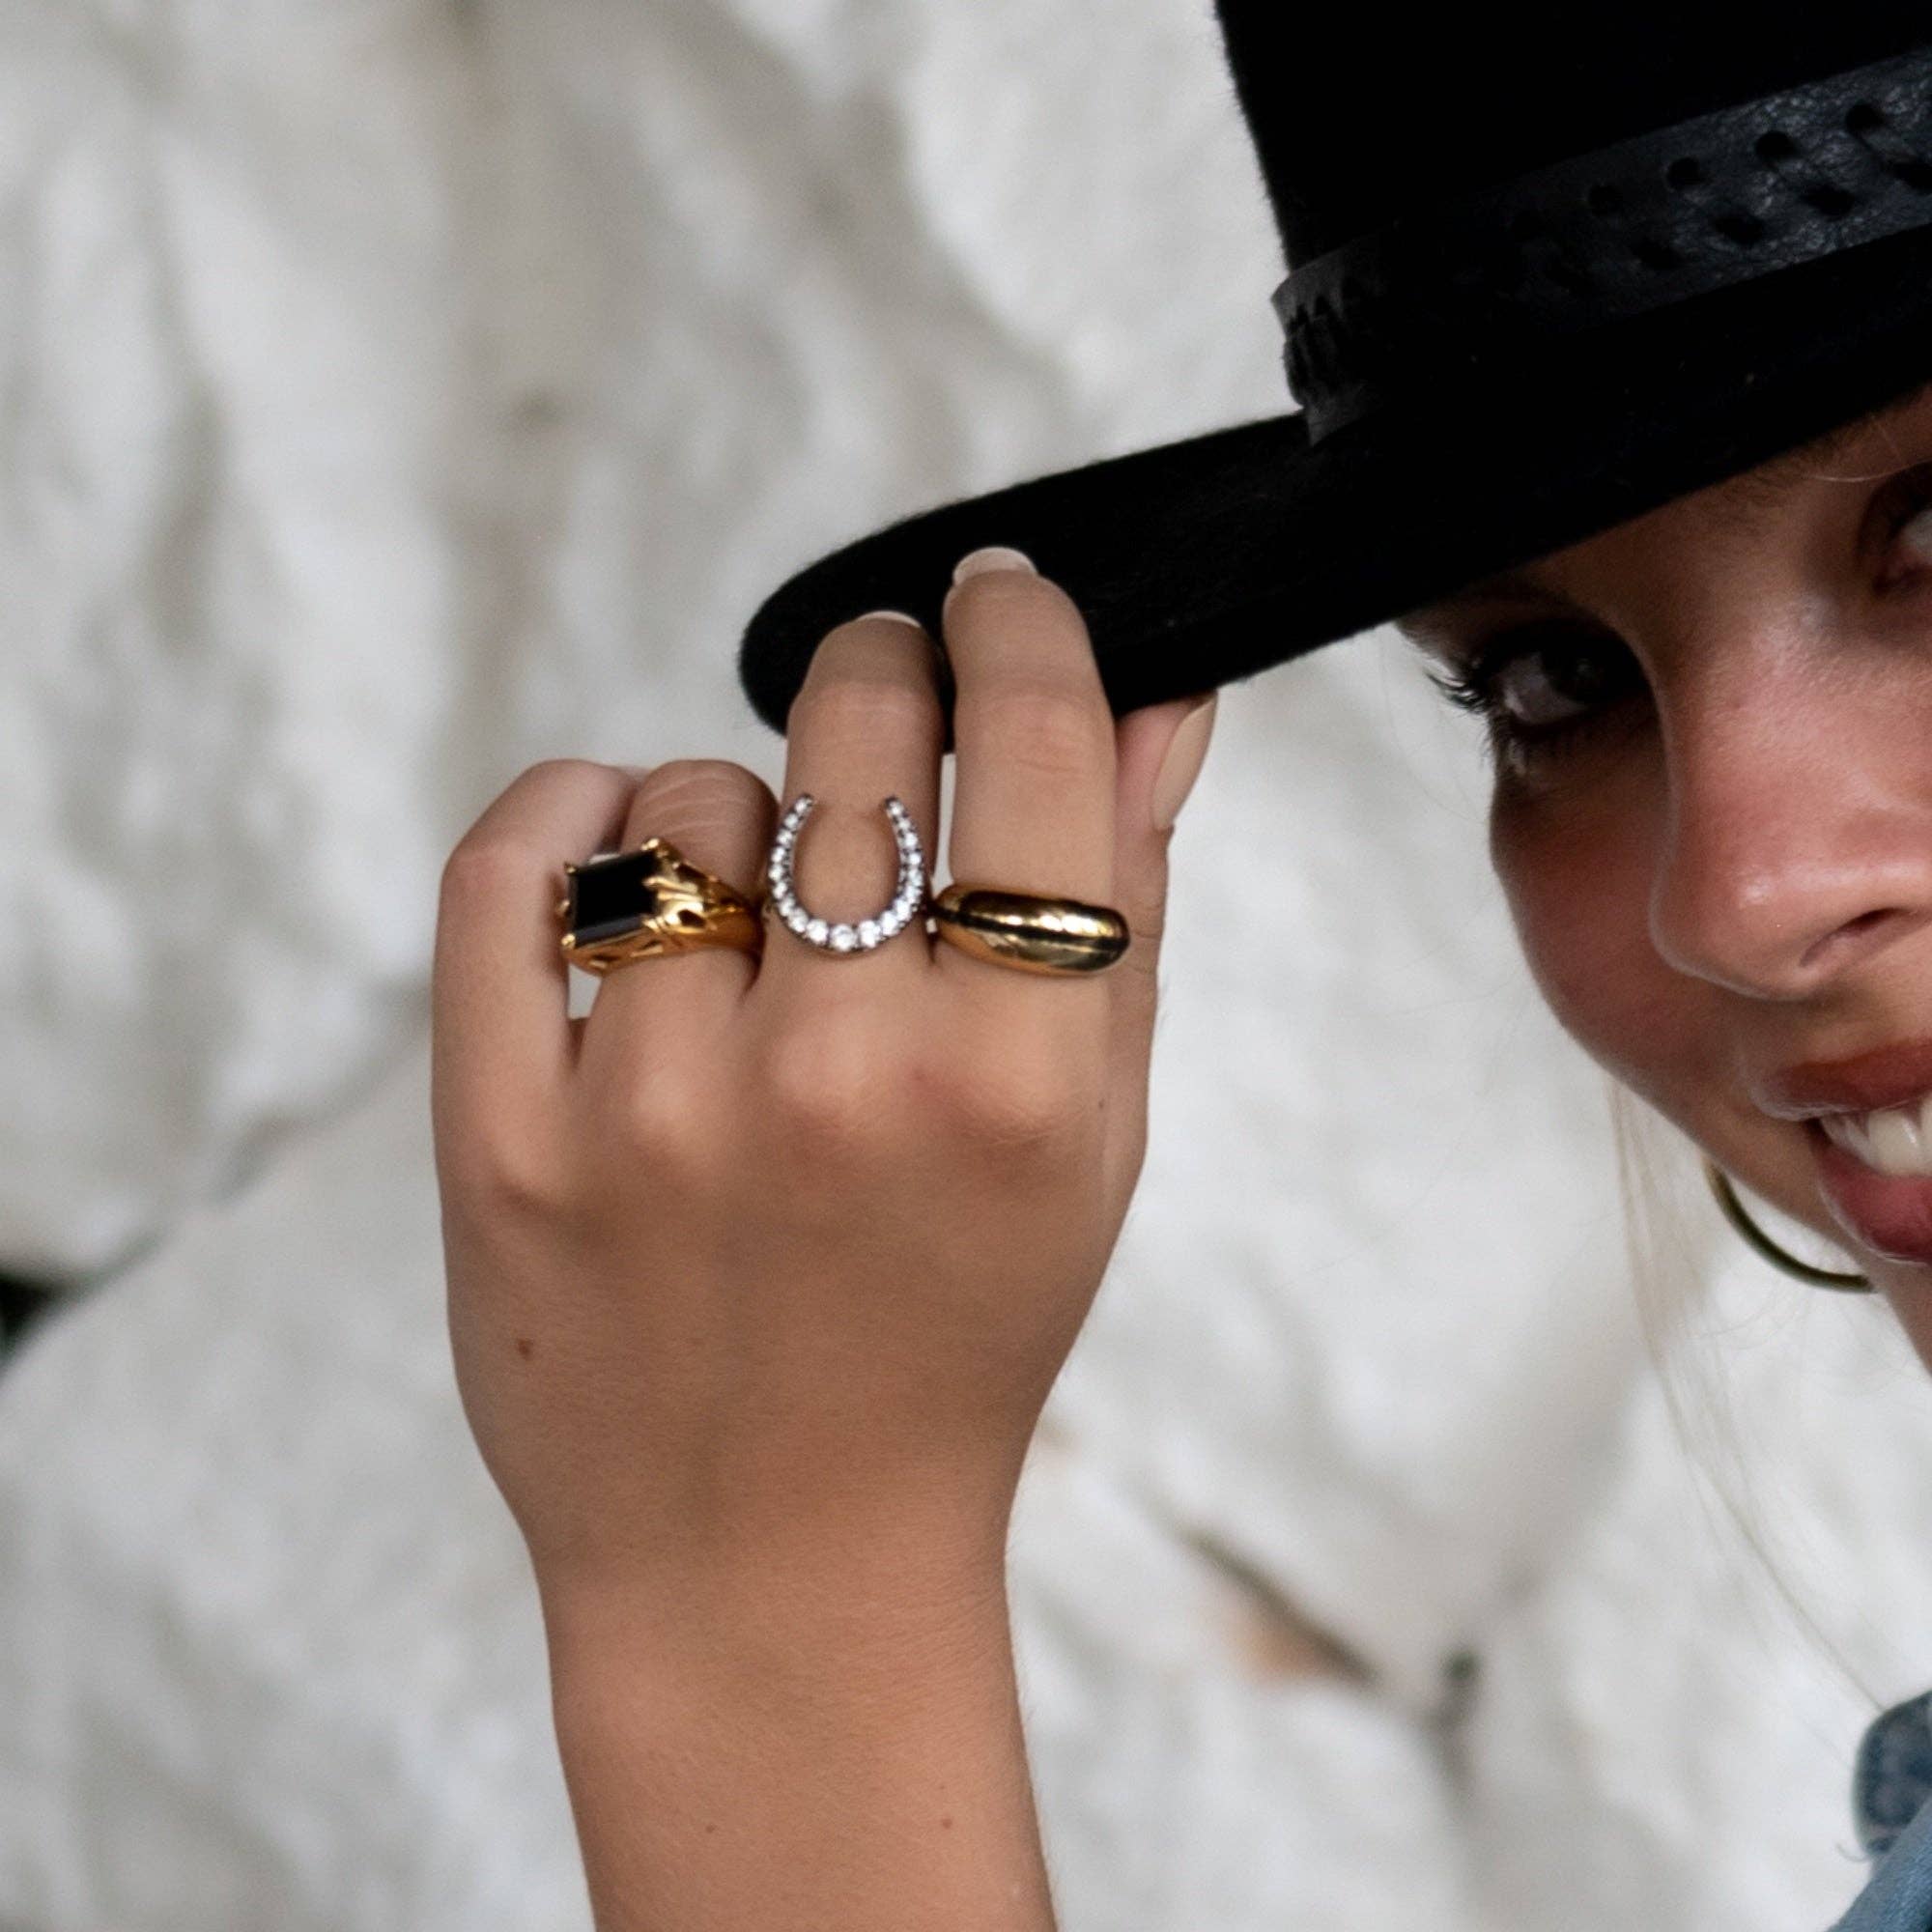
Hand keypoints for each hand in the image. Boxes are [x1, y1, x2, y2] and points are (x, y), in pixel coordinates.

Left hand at [430, 554, 1218, 1619]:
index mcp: (1021, 1083)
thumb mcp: (1091, 1141)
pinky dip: (562, 813)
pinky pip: (509, 874)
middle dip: (881, 672)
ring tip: (757, 913)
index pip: (1032, 746)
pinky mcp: (503, 1148)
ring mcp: (657, 1117)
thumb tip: (1163, 695)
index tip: (995, 597)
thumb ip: (1126, 910)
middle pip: (853, 731)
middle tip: (881, 695)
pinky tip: (610, 838)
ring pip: (687, 802)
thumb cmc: (959, 1337)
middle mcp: (842, 1084)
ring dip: (731, 813)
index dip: (1020, 628)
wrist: (776, 1559)